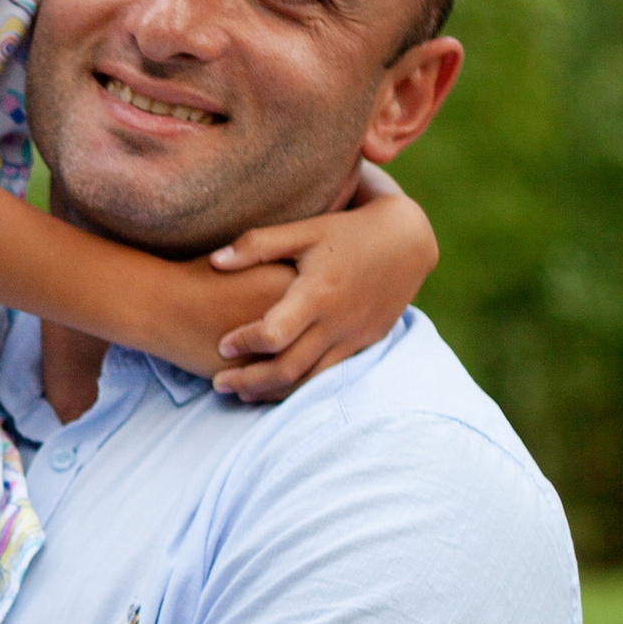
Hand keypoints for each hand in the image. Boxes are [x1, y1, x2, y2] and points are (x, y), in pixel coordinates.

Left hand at [208, 182, 438, 402]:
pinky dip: (301, 386)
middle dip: (249, 381)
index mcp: (317, 293)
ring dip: (272, 392)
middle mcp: (337, 322)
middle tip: (219, 384)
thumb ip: (258, 245)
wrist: (408, 241)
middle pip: (287, 368)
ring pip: (309, 380)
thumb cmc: (348, 231)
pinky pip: (329, 376)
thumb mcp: (305, 230)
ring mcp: (354, 337)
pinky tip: (278, 387)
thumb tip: (214, 261)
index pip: (273, 334)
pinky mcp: (365, 343)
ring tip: (242, 393)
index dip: (244, 344)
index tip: (222, 346)